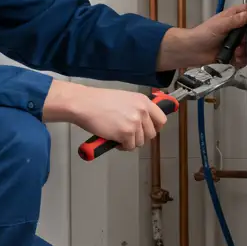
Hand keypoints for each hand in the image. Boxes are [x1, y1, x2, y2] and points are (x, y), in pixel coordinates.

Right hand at [43, 80, 168, 150]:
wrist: (85, 104)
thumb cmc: (99, 101)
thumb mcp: (125, 98)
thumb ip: (137, 108)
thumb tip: (143, 121)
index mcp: (143, 101)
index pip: (161, 119)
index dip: (155, 127)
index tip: (147, 131)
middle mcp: (142, 111)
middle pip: (151, 134)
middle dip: (140, 137)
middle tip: (129, 136)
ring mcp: (135, 123)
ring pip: (140, 142)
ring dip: (130, 142)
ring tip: (118, 137)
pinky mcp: (126, 134)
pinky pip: (130, 147)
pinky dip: (122, 146)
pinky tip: (114, 140)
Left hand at [158, 4, 246, 69]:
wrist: (192, 51)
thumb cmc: (202, 34)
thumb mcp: (219, 24)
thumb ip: (234, 20)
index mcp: (233, 18)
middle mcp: (236, 30)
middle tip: (243, 42)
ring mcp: (235, 43)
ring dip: (245, 51)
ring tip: (237, 52)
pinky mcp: (233, 55)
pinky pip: (244, 58)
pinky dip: (241, 59)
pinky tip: (235, 58)